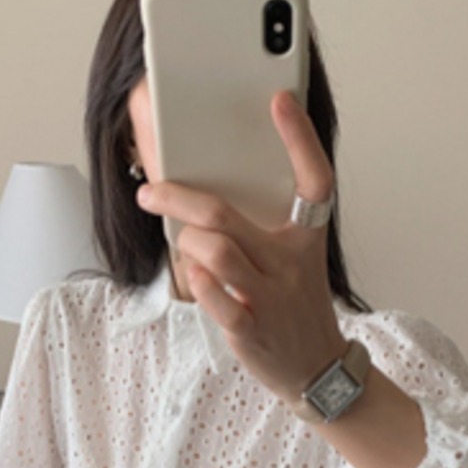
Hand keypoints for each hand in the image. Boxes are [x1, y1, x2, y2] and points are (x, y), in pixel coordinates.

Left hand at [135, 90, 347, 403]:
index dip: (299, 137)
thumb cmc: (295, 303)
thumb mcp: (295, 258)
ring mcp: (271, 297)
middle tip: (150, 191)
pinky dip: (194, 280)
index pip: (313, 179)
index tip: (279, 99)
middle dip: (177, 196)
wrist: (317, 368)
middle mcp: (292, 262)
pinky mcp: (250, 329)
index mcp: (308, 237)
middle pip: (225, 215)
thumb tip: (207, 190)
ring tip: (181, 243)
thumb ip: (265, 223)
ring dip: (185, 242)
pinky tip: (194, 275)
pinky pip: (210, 295)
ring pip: (212, 251)